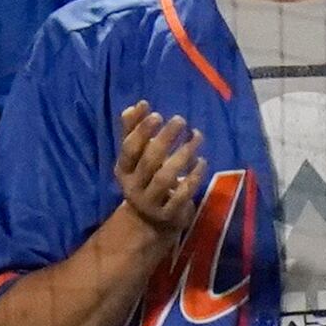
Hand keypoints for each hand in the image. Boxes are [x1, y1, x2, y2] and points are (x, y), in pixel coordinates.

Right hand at [113, 99, 207, 238]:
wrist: (150, 220)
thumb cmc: (145, 178)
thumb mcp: (137, 157)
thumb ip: (133, 131)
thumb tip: (137, 105)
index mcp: (123, 170)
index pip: (129, 149)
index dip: (141, 131)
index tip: (157, 114)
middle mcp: (133, 187)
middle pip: (149, 161)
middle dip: (164, 138)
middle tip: (180, 119)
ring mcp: (151, 202)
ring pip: (165, 177)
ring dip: (182, 155)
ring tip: (196, 137)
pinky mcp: (169, 214)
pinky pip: (182, 194)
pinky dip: (194, 176)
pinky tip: (202, 160)